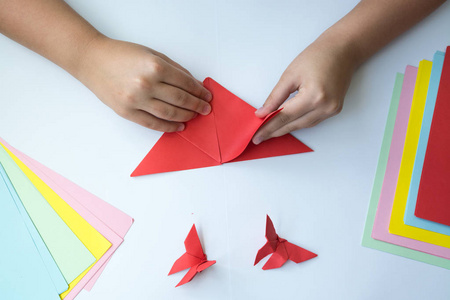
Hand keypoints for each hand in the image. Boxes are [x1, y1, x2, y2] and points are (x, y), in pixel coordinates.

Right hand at [77, 36, 211, 131]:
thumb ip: (174, 69)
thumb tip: (193, 84)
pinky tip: (178, 126)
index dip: (199, 92)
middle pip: (180, 100)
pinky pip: (152, 123)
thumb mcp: (152, 54)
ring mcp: (136, 100)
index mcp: (155, 67)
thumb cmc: (122, 54)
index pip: (185, 83)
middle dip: (197, 106)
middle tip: (206, 109)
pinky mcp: (127, 112)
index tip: (207, 96)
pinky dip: (168, 127)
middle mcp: (147, 84)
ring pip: (169, 114)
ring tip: (194, 117)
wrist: (92, 60)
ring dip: (186, 117)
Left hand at [252, 35, 356, 143]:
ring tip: (270, 132)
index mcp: (313, 96)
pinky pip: (312, 121)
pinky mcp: (334, 110)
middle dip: (275, 131)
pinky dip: (298, 123)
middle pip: (294, 124)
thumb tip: (263, 113)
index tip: (257, 135)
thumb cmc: (317, 56)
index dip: (269, 127)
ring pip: (303, 125)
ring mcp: (332, 110)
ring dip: (286, 129)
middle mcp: (325, 107)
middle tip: (259, 137)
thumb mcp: (290, 75)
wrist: (343, 50)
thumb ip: (275, 97)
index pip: (285, 116)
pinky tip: (287, 124)